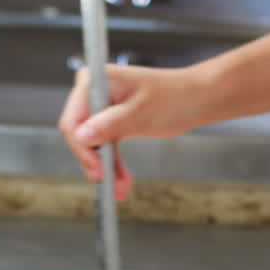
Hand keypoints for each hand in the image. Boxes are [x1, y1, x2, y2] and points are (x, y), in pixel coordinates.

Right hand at [58, 64, 203, 200]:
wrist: (196, 98)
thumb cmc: (174, 98)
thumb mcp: (140, 114)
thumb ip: (109, 125)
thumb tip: (82, 136)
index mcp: (94, 80)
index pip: (74, 121)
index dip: (83, 149)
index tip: (98, 171)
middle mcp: (93, 90)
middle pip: (80, 135)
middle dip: (96, 163)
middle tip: (111, 185)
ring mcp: (101, 105)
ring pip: (92, 145)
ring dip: (106, 168)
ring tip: (121, 188)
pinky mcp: (111, 118)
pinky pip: (105, 145)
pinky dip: (113, 162)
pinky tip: (122, 180)